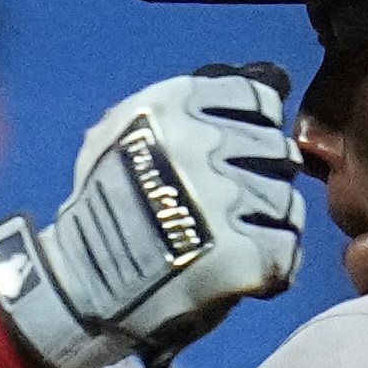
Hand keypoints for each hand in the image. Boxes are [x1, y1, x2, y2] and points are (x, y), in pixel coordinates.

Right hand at [0, 66, 302, 367]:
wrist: (80, 290)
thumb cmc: (106, 208)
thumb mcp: (129, 131)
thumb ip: (194, 105)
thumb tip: (271, 76)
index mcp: (173, 104)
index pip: (259, 100)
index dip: (253, 132)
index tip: (233, 158)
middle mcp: (199, 144)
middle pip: (276, 151)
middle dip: (259, 179)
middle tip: (222, 211)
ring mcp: (222, 199)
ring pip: (286, 201)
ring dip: (264, 224)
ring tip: (227, 243)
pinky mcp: (241, 254)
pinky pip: (287, 248)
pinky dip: (270, 265)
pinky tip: (238, 271)